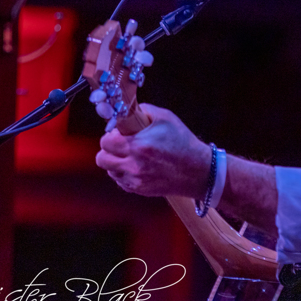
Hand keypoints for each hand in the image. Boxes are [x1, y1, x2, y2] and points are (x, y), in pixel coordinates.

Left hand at [96, 103, 212, 197]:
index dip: (111, 135)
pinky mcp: (139, 190)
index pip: (105, 141)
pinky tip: (139, 166)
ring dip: (116, 162)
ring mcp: (135, 180)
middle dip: (109, 150)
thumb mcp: (166, 118)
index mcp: (138, 145)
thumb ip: (142, 110)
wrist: (198, 171)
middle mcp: (134, 165)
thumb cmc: (183, 142)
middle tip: (121, 145)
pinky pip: (121, 181)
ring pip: (110, 170)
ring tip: (131, 156)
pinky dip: (125, 173)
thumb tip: (126, 111)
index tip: (120, 133)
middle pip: (102, 159)